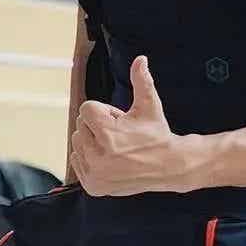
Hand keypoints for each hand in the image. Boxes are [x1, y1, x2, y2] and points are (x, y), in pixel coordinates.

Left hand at [70, 56, 193, 196]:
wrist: (168, 167)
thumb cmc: (157, 135)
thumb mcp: (149, 105)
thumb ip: (141, 80)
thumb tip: (140, 59)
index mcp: (108, 134)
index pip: (86, 109)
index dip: (104, 111)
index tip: (120, 120)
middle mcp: (98, 156)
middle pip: (80, 126)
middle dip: (97, 126)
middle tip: (120, 134)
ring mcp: (95, 173)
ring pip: (77, 143)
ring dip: (92, 141)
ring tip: (115, 147)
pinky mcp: (93, 186)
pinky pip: (77, 162)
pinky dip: (89, 158)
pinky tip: (108, 159)